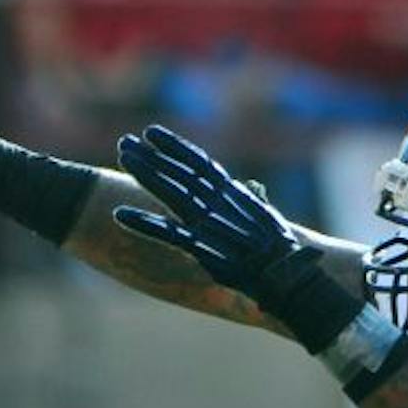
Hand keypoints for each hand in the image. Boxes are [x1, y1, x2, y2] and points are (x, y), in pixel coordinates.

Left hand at [112, 124, 306, 302]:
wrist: (288, 274)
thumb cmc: (280, 249)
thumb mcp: (265, 217)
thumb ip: (249, 201)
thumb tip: (248, 189)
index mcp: (232, 194)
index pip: (198, 162)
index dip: (174, 146)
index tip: (151, 133)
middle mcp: (218, 202)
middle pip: (178, 172)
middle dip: (151, 156)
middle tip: (124, 142)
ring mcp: (209, 223)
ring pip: (171, 192)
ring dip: (146, 174)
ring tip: (123, 159)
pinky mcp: (202, 248)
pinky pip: (166, 232)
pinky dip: (142, 222)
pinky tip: (119, 213)